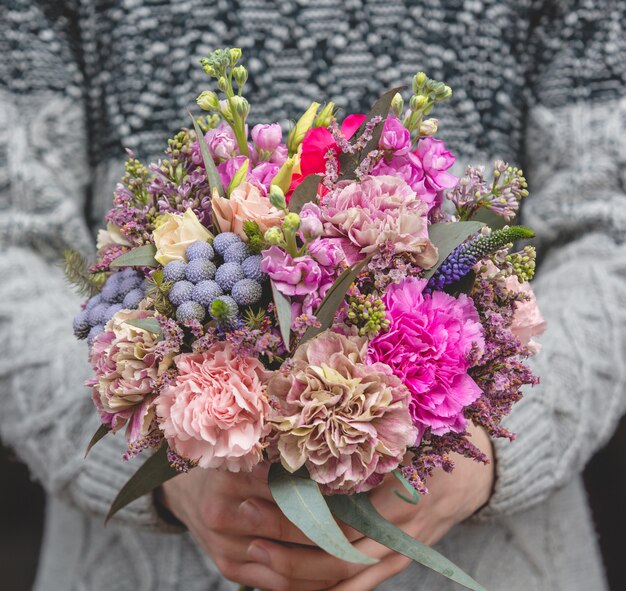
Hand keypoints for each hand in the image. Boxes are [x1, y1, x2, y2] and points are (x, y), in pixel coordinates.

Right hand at [160, 462, 345, 590]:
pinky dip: (311, 581)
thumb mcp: (253, 452)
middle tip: (372, 523)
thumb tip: (338, 466)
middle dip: (334, 527)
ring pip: (288, 563)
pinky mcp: (228, 569)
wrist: (189, 494)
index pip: (289, 488)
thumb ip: (284, 461)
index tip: (361, 491)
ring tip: (363, 548)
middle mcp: (223, 513)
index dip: (327, 492)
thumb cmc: (231, 466)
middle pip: (290, 527)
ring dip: (328, 559)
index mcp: (231, 476)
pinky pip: (277, 585)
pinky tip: (337, 571)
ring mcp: (224, 547)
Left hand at [244, 424, 493, 590]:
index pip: (337, 506)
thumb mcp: (403, 430)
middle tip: (243, 522)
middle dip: (284, 539)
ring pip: (342, 575)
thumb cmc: (434, 441)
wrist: (475, 472)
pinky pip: (357, 588)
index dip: (293, 504)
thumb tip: (300, 428)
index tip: (254, 489)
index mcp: (397, 487)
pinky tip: (288, 590)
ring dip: (295, 572)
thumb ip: (361, 436)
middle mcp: (398, 526)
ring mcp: (399, 550)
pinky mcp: (399, 562)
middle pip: (334, 545)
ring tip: (254, 560)